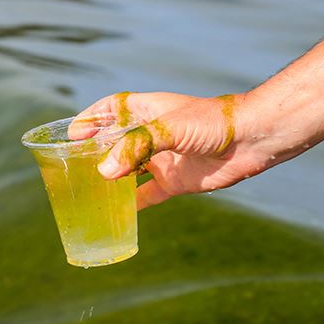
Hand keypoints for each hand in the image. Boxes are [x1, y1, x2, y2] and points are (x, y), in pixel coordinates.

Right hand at [68, 92, 271, 209]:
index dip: (91, 118)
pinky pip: (147, 194)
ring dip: (110, 178)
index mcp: (148, 111)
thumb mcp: (170, 127)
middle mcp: (151, 135)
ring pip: (127, 169)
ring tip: (87, 189)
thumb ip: (136, 147)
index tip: (72, 133)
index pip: (111, 110)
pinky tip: (116, 213)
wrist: (251, 140)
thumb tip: (105, 172)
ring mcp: (162, 159)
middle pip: (115, 141)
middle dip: (95, 151)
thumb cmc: (212, 123)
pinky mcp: (174, 181)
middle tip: (72, 166)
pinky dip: (132, 204)